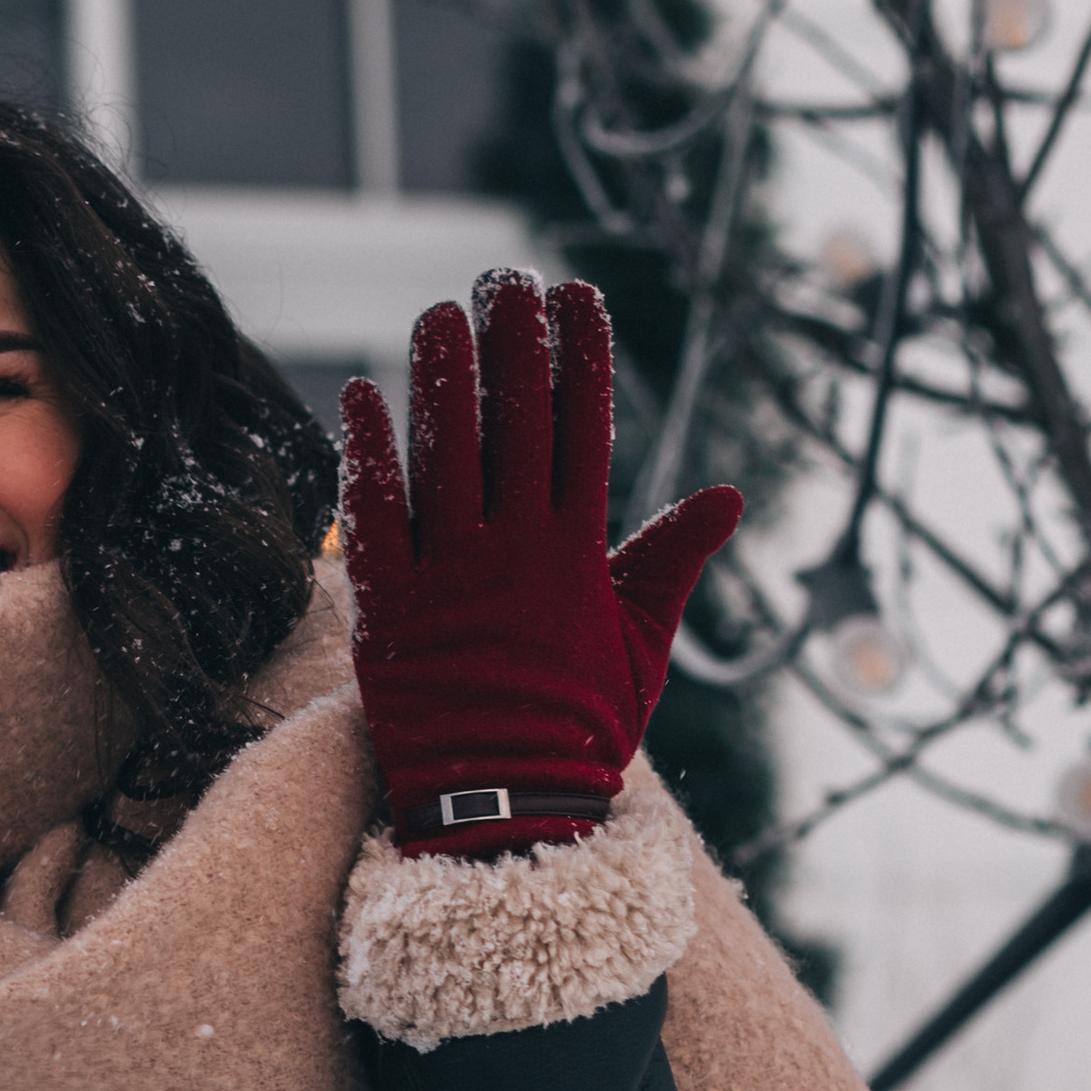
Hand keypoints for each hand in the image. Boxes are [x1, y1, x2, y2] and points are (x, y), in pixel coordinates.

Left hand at [339, 272, 740, 857]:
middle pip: (513, 425)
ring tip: (439, 313)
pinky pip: (373, 519)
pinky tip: (361, 396)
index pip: (582, 431)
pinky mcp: (389, 610)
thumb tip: (729, 495)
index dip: (579, 358)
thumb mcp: (641, 645)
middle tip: (505, 279)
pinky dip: (366, 457)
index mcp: (578, 555)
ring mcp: (449, 578)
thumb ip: (671, 561)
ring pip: (444, 456)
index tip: (578, 296)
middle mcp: (514, 553)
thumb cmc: (578, 731)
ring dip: (442, 378)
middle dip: (512, 344)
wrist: (507, 811)